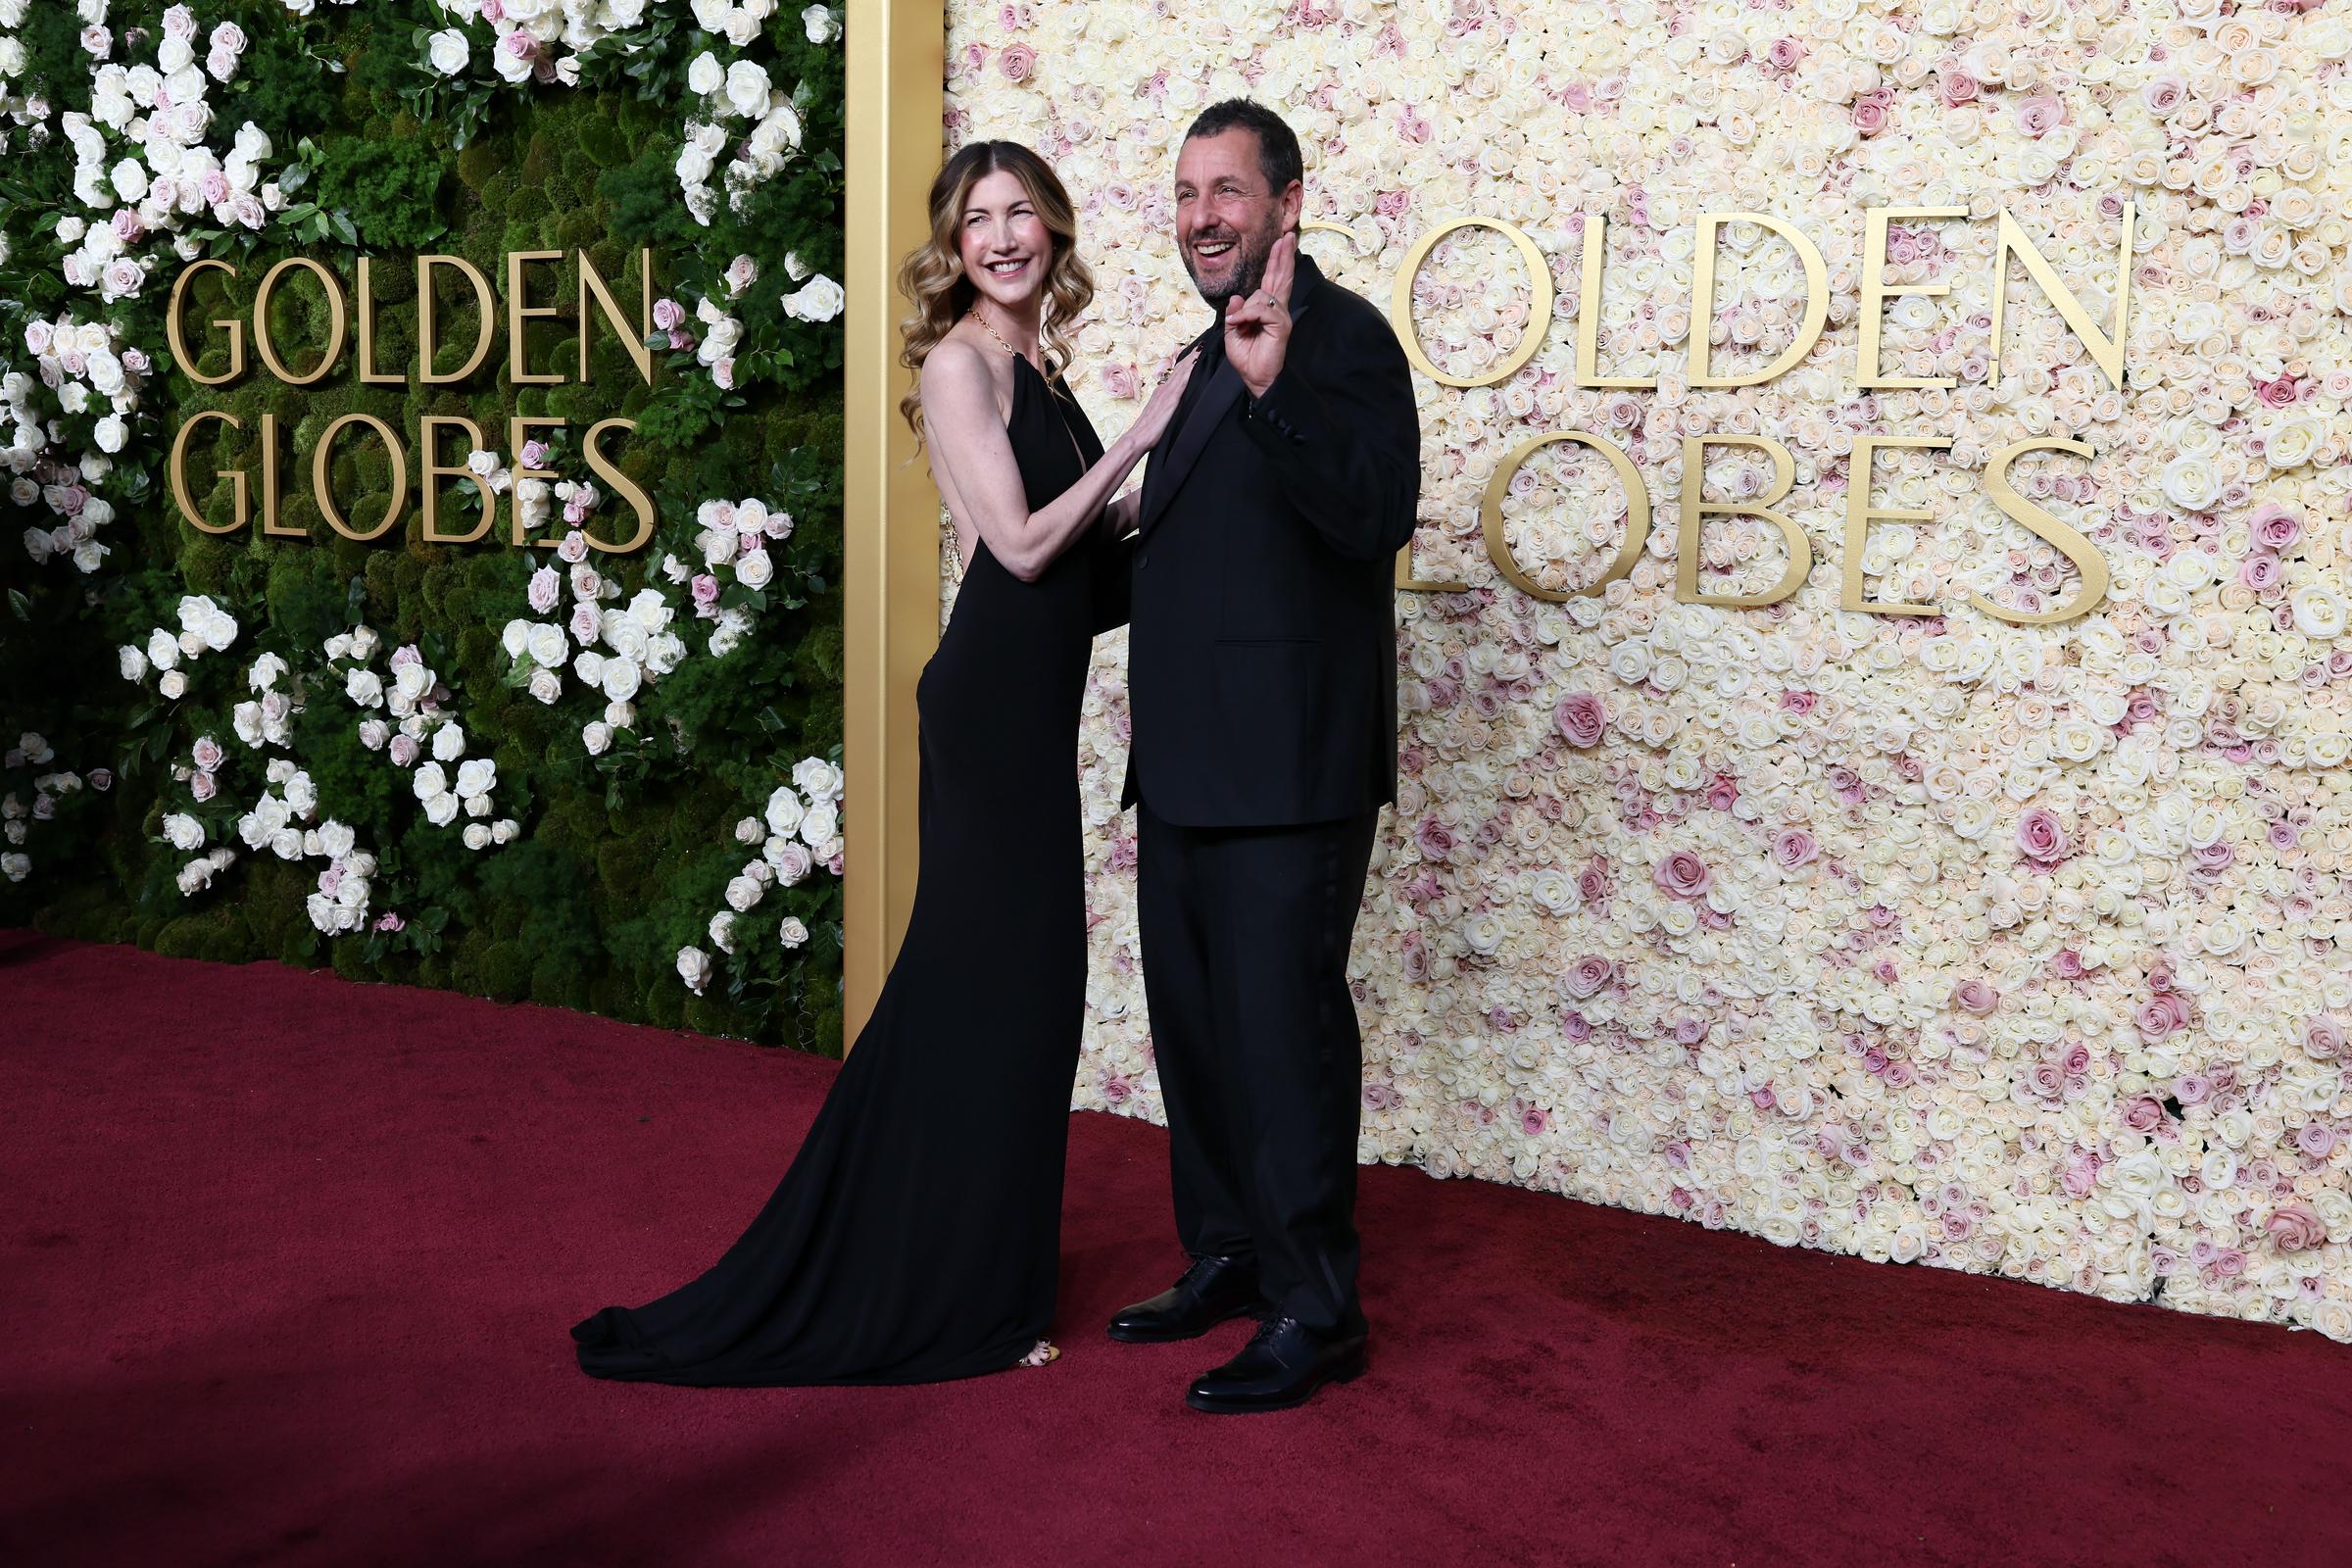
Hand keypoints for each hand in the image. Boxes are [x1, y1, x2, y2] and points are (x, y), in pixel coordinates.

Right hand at [1127, 346, 1201, 449]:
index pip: (1177, 374)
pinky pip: (1183, 379)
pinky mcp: (1172, 398)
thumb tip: (1174, 405)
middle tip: (1202, 344)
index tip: (1195, 354)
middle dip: (1191, 356)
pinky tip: (1198, 361)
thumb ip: (1167, 408)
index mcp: (1162, 392)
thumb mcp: (1160, 416)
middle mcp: (1164, 388)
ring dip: (1193, 358)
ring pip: (1182, 370)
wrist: (1138, 436)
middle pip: (1180, 368)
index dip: (1186, 363)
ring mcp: (1167, 391)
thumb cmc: (1148, 431)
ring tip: (1203, 347)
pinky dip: (1190, 369)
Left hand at [1222, 231, 1295, 399]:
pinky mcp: (1281, 325)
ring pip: (1263, 295)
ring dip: (1246, 309)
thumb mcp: (1233, 333)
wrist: (1256, 379)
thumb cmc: (1248, 358)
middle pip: (1280, 277)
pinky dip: (1247, 314)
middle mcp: (1276, 309)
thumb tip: (1237, 298)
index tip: (1280, 243)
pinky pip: (1262, 309)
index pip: (1272, 280)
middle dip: (1283, 256)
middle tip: (1287, 236)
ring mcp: (1280, 316)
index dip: (1276, 262)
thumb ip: (1235, 313)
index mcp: (1266, 309)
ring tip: (1237, 324)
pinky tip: (1239, 324)